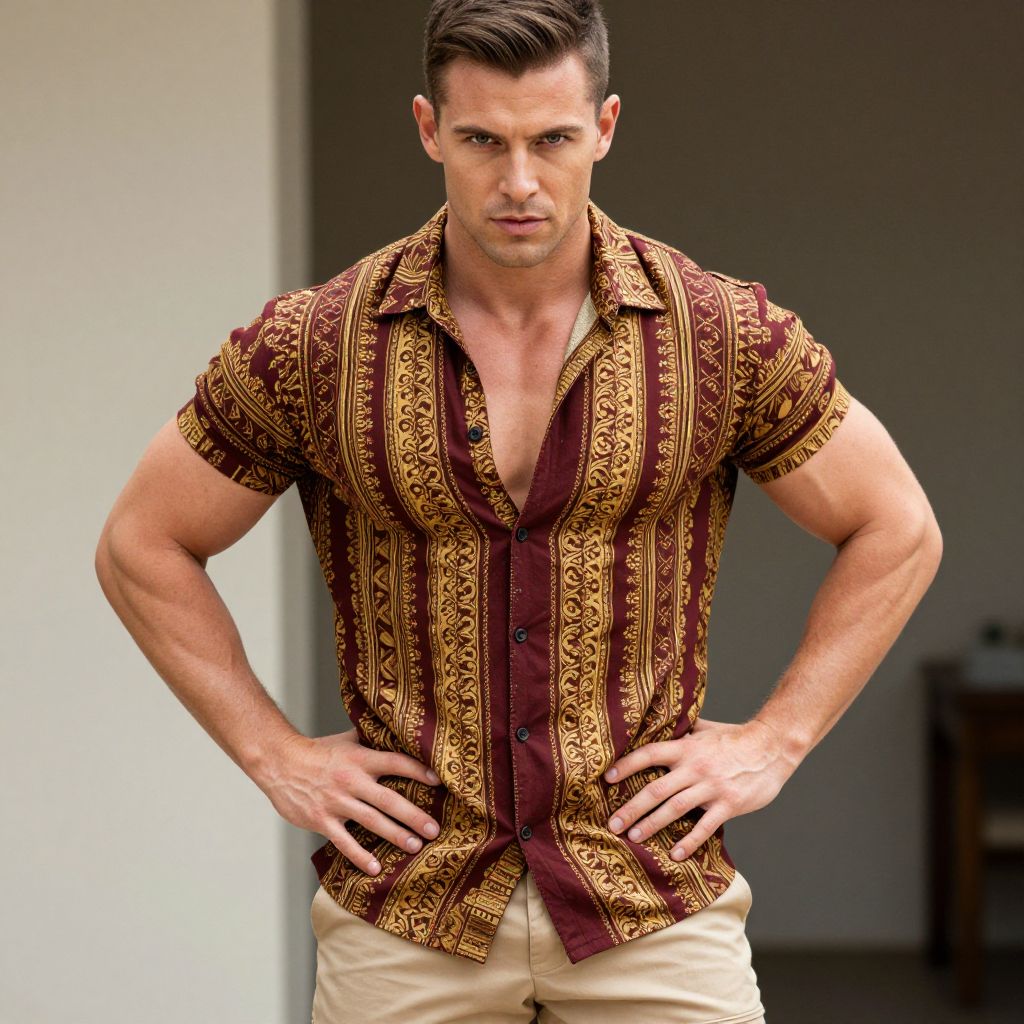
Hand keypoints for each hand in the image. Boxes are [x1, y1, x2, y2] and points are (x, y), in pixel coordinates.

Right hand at [260, 727, 442, 875]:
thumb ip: (371, 739)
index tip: (438, 782)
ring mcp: (337, 802)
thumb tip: (396, 731)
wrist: (280, 763)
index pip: (395, 763)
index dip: (418, 771)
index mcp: (360, 759)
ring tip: (415, 846)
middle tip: (434, 829)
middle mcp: (351, 781)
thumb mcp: (346, 740)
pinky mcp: (322, 820)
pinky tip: (375, 867)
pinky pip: (344, 841)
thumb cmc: (317, 751)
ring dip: (395, 835)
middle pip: (389, 800)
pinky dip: (360, 856)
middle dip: (414, 815)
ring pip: (371, 822)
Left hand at [604, 717, 797, 860]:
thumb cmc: (734, 738)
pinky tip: (675, 854)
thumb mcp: (704, 729)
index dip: (626, 765)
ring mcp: (711, 787)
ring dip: (652, 824)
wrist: (772, 747)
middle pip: (655, 789)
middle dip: (631, 808)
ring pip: (675, 809)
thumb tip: (659, 723)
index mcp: (686, 748)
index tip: (607, 778)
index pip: (649, 754)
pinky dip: (689, 841)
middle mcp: (694, 768)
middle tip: (612, 824)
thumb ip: (682, 730)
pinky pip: (705, 826)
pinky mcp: (729, 804)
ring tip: (634, 837)